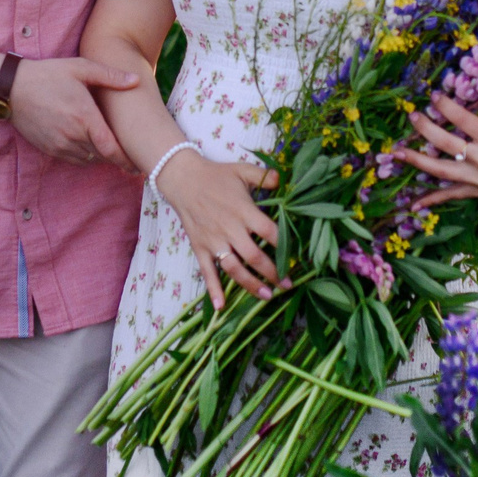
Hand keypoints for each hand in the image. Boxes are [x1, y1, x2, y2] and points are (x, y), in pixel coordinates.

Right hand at [5, 55, 138, 166]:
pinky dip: (85, 156)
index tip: (138, 165)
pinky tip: (91, 147)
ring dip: (101, 157)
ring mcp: (59, 144)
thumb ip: (110, 76)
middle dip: (117, 158)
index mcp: (84, 117)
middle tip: (131, 159)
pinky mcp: (49, 148)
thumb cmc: (48, 74)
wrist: (12, 88)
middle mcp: (72, 135)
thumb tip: (136, 80)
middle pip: (102, 156)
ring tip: (113, 151)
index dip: (126, 160)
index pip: (110, 148)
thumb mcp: (81, 68)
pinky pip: (74, 159)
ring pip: (88, 160)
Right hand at [156, 149, 282, 305]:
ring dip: (251, 284)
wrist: (183, 179)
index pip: (269, 232)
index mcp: (244, 211)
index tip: (295, 258)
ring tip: (267, 296)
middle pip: (254, 256)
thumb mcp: (242, 170)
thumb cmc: (216, 176)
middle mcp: (230, 229)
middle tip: (287, 285)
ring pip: (234, 268)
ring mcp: (214, 241)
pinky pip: (207, 271)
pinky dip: (213, 289)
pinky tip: (221, 306)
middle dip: (272, 273)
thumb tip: (284, 179)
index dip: (284, 246)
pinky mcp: (200, 247)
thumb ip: (264, 176)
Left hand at [391, 92, 477, 206]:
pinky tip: (413, 204)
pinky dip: (432, 201)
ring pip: (440, 170)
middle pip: (445, 143)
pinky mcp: (477, 192)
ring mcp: (477, 178)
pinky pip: (451, 196)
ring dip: (417, 161)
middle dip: (425, 128)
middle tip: (412, 115)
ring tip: (397, 153)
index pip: (463, 120)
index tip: (433, 95)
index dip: (446, 107)